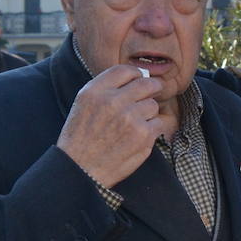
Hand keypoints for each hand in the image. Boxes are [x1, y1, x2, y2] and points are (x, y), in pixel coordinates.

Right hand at [58, 65, 165, 187]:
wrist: (79, 169)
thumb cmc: (81, 139)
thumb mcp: (83, 105)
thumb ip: (106, 89)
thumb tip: (137, 77)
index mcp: (95, 91)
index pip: (125, 71)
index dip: (136, 75)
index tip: (140, 81)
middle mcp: (112, 101)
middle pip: (146, 83)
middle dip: (152, 89)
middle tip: (151, 96)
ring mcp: (129, 117)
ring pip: (153, 104)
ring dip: (149, 113)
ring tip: (136, 124)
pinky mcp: (143, 135)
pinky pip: (160, 123)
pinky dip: (155, 129)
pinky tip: (142, 135)